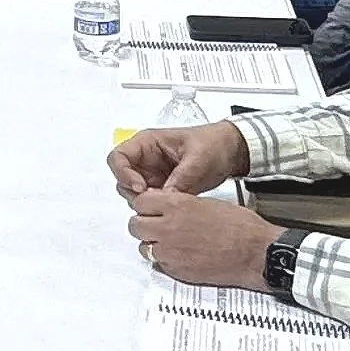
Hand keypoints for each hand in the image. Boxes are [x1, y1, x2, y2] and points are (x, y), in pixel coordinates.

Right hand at [107, 122, 250, 200]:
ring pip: (134, 194)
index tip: (140, 187)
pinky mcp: (162, 187)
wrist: (231, 151)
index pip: (118, 158)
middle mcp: (145, 159)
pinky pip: (151, 201)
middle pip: (123, 180)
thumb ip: (180, 180)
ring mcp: (152, 175)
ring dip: (147, 202)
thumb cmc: (214, 143)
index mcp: (147, 143)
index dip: (124, 174)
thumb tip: (166, 198)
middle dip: (136, 193)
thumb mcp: (197, 160)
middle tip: (156, 199)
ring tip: (169, 201)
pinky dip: (158, 207)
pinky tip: (174, 206)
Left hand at [127, 189, 284, 289]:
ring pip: (143, 246)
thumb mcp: (206, 203)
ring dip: (152, 244)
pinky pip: (158, 263)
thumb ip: (180, 204)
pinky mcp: (175, 270)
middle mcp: (168, 228)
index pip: (140, 202)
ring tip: (168, 242)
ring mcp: (170, 251)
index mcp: (176, 206)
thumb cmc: (240, 227)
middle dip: (144, 224)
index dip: (146, 205)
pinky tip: (179, 255)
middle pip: (135, 225)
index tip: (150, 208)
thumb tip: (166, 206)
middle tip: (155, 226)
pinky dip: (164, 260)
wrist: (255, 253)